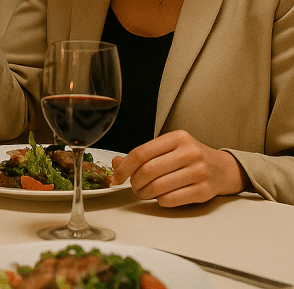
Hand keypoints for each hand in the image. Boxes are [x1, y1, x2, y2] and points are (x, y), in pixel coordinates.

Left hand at [110, 130, 249, 206]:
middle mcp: (189, 152)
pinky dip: (160, 201)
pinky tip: (161, 197)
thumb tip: (116, 163)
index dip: (124, 168)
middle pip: (147, 171)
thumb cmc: (190, 158)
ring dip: (145, 193)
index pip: (141, 153)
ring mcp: (199, 172)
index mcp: (177, 138)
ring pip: (157, 187)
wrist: (224, 169)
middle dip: (134, 183)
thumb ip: (143, 155)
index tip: (117, 177)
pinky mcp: (204, 191)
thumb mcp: (168, 149)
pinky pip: (171, 199)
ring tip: (145, 192)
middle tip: (134, 187)